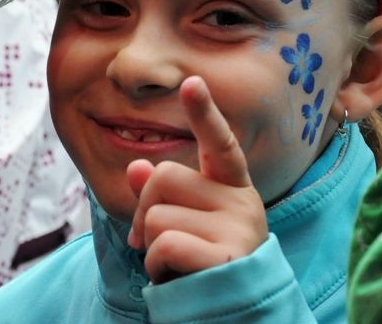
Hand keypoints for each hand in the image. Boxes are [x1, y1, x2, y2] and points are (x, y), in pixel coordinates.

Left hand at [126, 76, 267, 282]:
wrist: (234, 317)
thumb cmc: (203, 267)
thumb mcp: (183, 226)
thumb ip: (162, 196)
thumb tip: (138, 167)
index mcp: (232, 187)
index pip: (219, 143)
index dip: (204, 112)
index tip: (192, 82)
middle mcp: (243, 201)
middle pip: (163, 177)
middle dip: (144, 211)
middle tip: (153, 243)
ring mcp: (240, 228)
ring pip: (156, 214)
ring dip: (150, 247)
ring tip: (176, 264)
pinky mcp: (229, 257)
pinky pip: (164, 244)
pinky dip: (156, 266)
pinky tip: (175, 277)